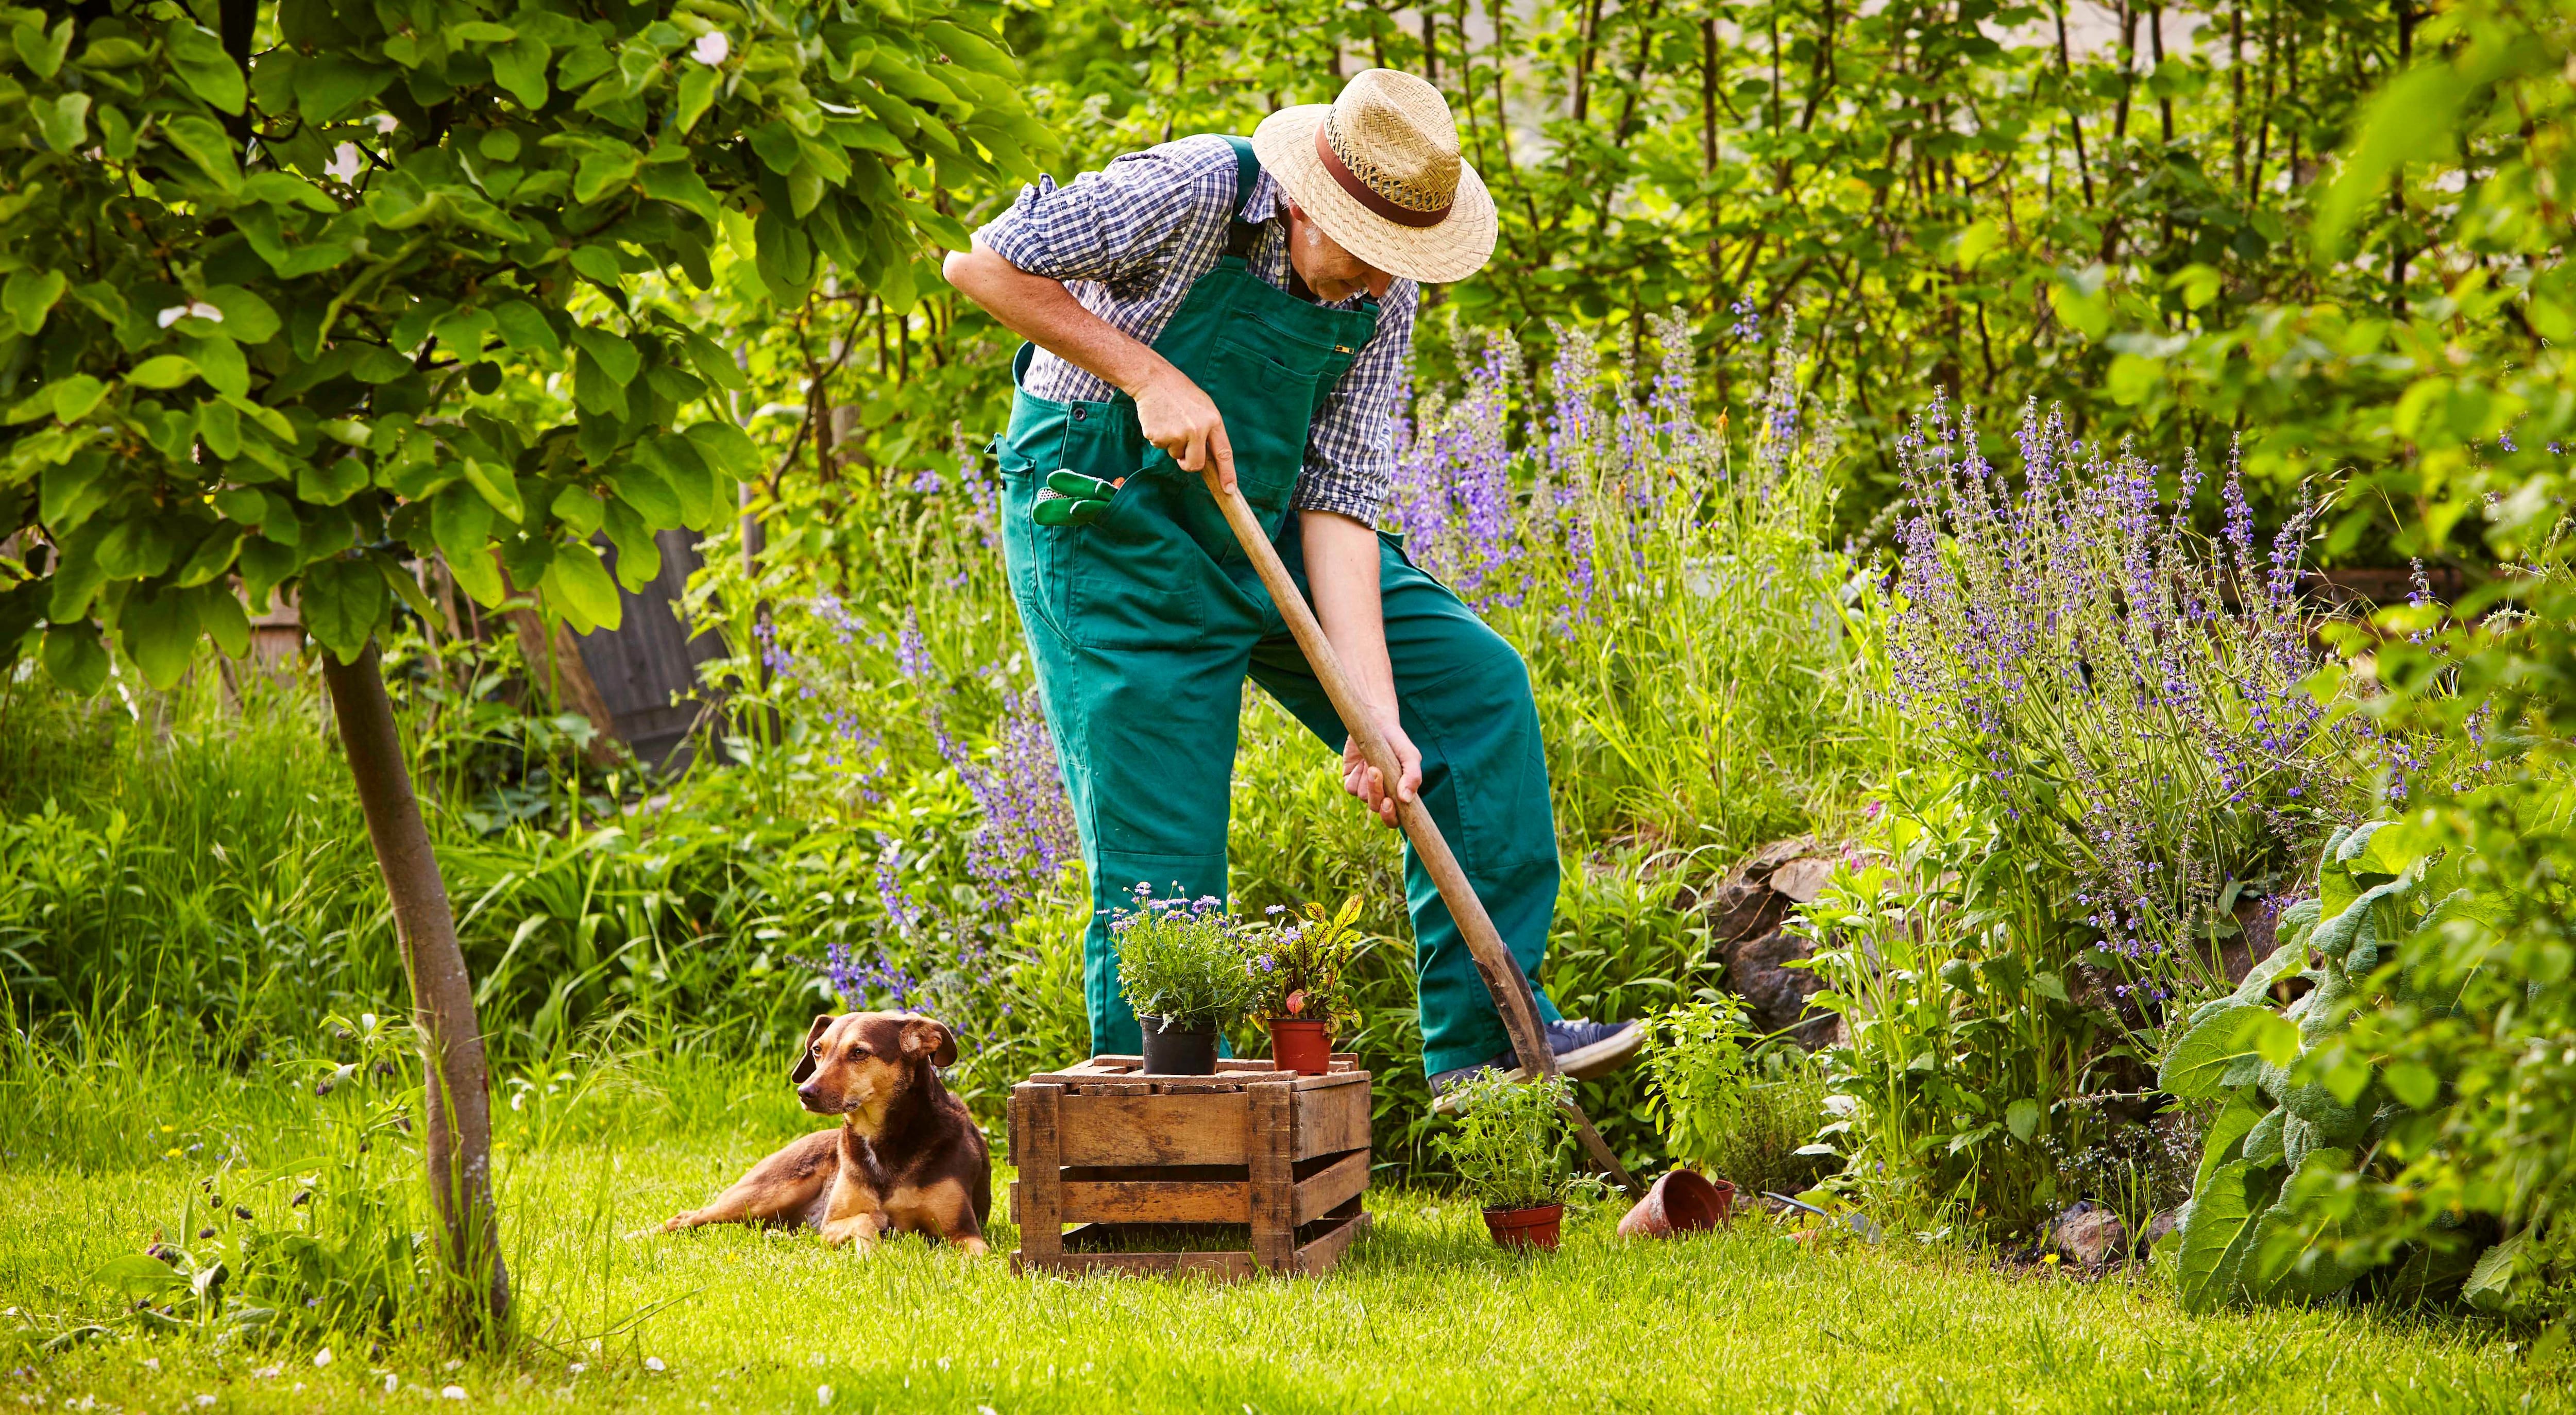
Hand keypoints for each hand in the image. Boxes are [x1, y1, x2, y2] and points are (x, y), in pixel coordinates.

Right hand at [1133, 363, 1235, 493]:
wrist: (1154, 380)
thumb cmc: (1181, 394)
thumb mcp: (1204, 407)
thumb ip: (1209, 431)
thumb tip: (1207, 459)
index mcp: (1212, 421)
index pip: (1223, 453)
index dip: (1227, 473)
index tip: (1229, 489)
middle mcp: (1196, 429)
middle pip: (1195, 464)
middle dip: (1188, 463)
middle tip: (1183, 452)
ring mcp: (1176, 433)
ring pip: (1175, 455)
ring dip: (1172, 444)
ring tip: (1171, 421)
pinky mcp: (1158, 435)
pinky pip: (1159, 446)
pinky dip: (1158, 437)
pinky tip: (1160, 420)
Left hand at [1341, 719, 1421, 827]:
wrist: (1376, 723)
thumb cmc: (1397, 742)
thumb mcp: (1410, 756)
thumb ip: (1413, 776)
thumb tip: (1406, 799)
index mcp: (1398, 795)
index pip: (1394, 819)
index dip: (1390, 816)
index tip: (1389, 803)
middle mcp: (1381, 795)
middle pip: (1377, 808)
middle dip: (1376, 793)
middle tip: (1376, 772)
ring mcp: (1365, 789)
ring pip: (1363, 797)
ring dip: (1367, 779)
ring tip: (1373, 761)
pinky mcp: (1350, 780)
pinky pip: (1350, 787)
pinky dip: (1356, 774)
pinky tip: (1362, 762)